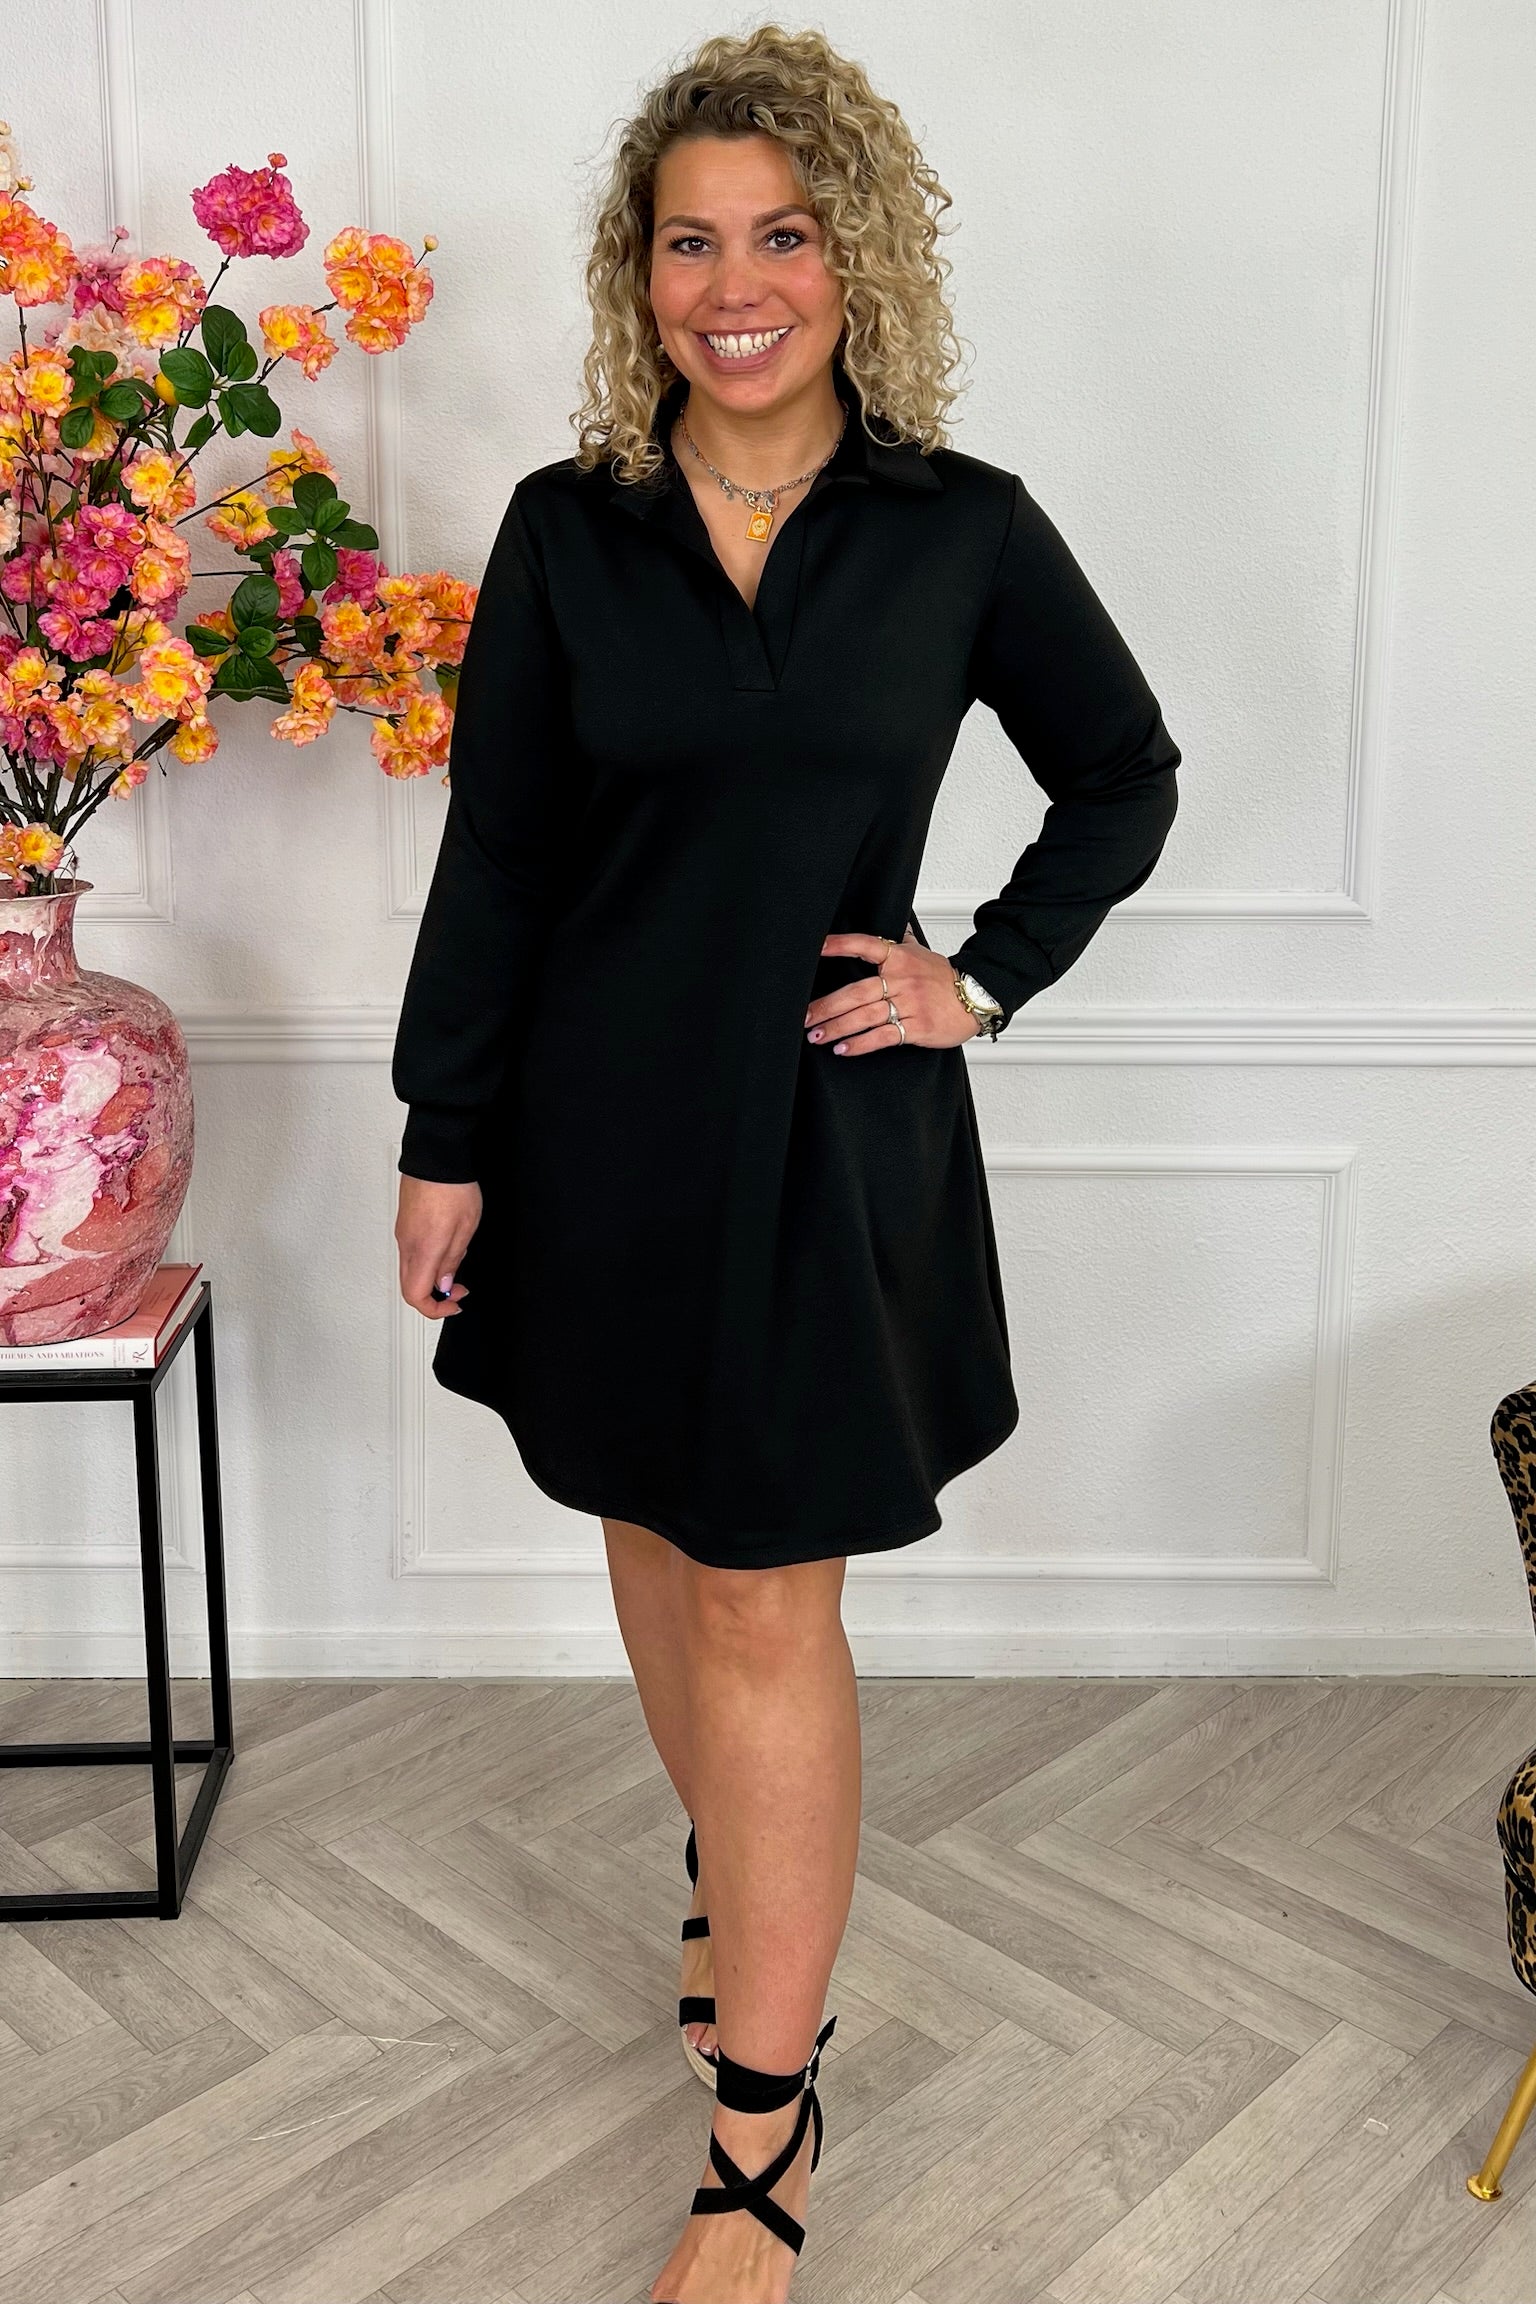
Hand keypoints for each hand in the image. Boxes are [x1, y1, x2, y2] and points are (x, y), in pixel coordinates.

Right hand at [395, 1174, 481, 1317]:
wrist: (435, 1157)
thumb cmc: (453, 1188)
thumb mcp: (465, 1229)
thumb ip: (452, 1260)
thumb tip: (443, 1285)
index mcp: (423, 1250)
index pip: (416, 1296)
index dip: (435, 1310)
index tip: (455, 1303)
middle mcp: (407, 1245)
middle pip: (410, 1287)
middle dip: (434, 1297)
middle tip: (457, 1289)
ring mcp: (402, 1235)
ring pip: (409, 1271)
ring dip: (431, 1278)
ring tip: (455, 1263)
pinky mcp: (404, 1225)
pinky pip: (410, 1254)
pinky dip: (426, 1263)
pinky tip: (445, 1247)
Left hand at [805, 925, 980, 1055]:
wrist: (976, 998)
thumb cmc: (944, 978)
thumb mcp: (922, 952)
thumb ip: (902, 940)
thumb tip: (894, 921)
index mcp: (899, 957)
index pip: (864, 945)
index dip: (839, 945)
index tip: (816, 948)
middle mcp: (901, 979)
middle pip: (856, 992)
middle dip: (826, 1006)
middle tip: (804, 1016)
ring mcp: (908, 1004)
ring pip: (864, 1017)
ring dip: (836, 1028)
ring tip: (816, 1036)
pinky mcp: (915, 1027)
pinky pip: (882, 1036)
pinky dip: (860, 1044)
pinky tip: (843, 1049)